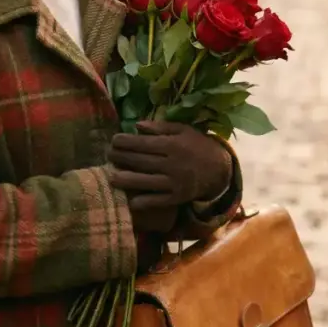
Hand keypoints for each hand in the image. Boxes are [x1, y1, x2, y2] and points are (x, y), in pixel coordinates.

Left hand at [107, 121, 231, 232]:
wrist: (219, 170)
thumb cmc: (197, 145)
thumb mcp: (183, 130)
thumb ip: (160, 127)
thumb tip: (136, 125)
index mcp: (173, 145)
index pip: (144, 143)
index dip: (126, 142)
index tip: (114, 140)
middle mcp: (173, 164)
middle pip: (142, 161)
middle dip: (122, 158)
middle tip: (108, 155)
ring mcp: (175, 182)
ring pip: (146, 182)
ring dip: (127, 180)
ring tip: (111, 177)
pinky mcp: (177, 197)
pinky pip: (158, 200)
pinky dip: (144, 202)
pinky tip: (131, 201)